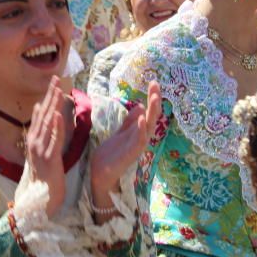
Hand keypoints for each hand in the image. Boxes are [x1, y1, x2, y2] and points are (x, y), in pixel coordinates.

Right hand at [24, 77, 66, 217]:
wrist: (40, 199)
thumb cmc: (44, 176)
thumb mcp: (41, 151)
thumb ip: (42, 132)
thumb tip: (41, 111)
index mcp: (34, 139)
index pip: (41, 113)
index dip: (48, 97)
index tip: (54, 82)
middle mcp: (34, 142)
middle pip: (44, 114)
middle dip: (51, 95)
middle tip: (57, 78)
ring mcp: (41, 150)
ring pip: (48, 123)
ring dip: (53, 105)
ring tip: (58, 89)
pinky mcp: (49, 158)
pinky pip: (54, 139)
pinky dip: (56, 126)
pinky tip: (58, 114)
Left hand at [89, 81, 159, 208]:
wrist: (100, 174)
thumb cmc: (110, 155)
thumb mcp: (120, 133)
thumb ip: (129, 122)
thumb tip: (140, 106)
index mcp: (137, 132)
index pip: (147, 112)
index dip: (152, 98)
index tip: (154, 82)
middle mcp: (140, 138)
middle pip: (151, 117)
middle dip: (155, 101)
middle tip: (156, 86)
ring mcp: (136, 147)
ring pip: (148, 127)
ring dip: (151, 113)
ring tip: (154, 98)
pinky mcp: (130, 155)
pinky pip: (139, 142)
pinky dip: (142, 131)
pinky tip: (142, 120)